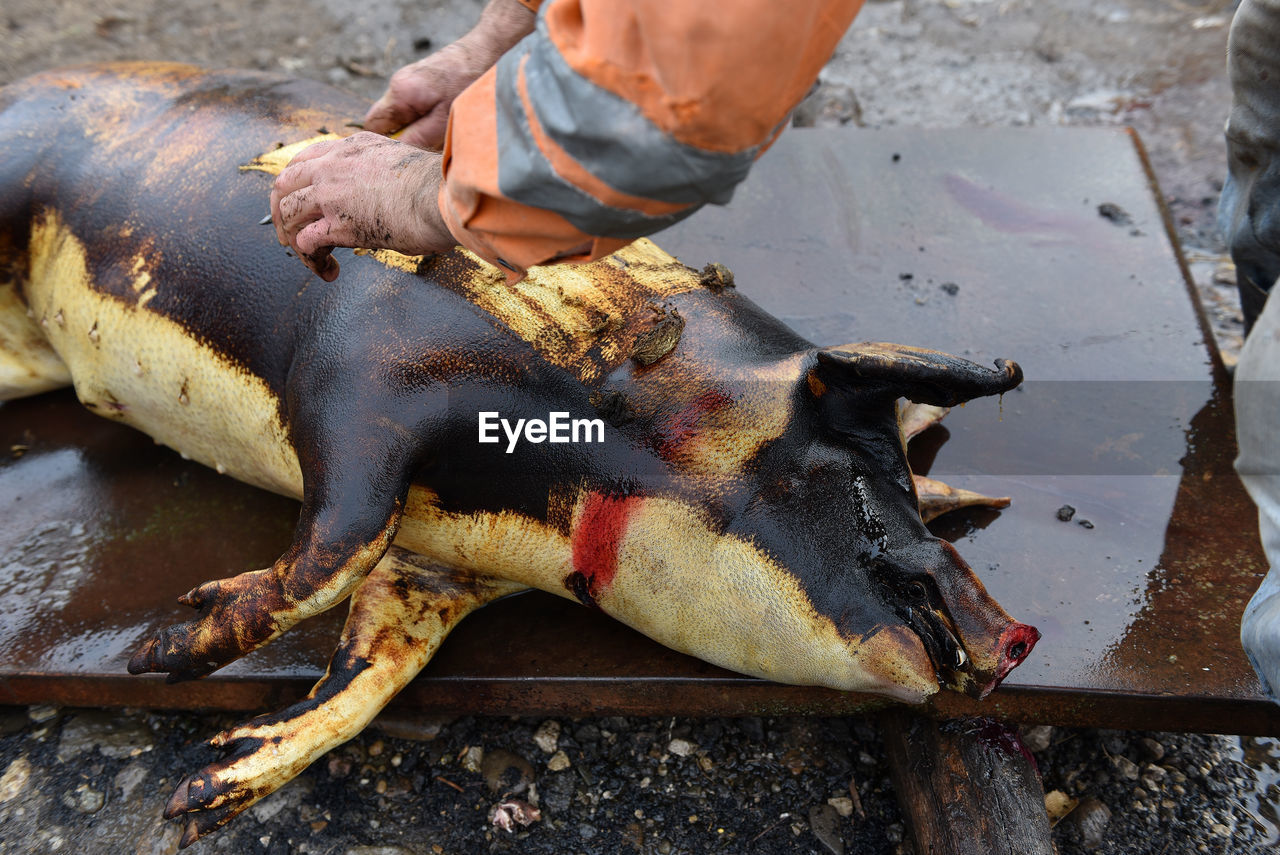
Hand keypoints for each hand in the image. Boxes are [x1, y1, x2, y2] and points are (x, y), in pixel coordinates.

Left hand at [270, 132, 453, 281]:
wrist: (441, 198)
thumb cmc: (437, 187)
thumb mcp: (403, 165)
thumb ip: (385, 175)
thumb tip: (387, 199)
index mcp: (352, 147)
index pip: (306, 158)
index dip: (296, 183)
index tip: (300, 201)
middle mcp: (334, 166)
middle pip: (284, 184)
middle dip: (281, 211)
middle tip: (289, 232)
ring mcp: (331, 194)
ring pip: (288, 213)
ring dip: (292, 238)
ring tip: (309, 258)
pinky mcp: (337, 225)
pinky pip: (306, 243)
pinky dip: (311, 261)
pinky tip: (328, 271)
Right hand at [364, 0, 535, 148]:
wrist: (489, 52)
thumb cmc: (469, 85)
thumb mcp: (443, 122)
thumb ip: (416, 139)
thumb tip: (395, 156)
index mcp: (399, 94)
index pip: (372, 126)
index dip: (382, 145)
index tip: (399, 158)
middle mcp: (399, 84)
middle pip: (387, 122)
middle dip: (402, 138)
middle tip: (424, 148)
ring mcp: (410, 81)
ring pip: (403, 116)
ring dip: (418, 129)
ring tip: (441, 133)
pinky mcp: (423, 82)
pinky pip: (416, 108)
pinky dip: (427, 119)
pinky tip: (446, 120)